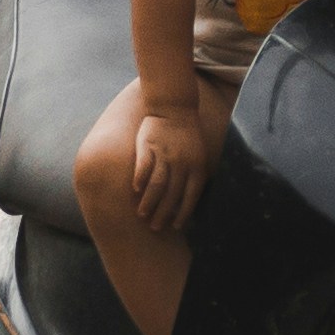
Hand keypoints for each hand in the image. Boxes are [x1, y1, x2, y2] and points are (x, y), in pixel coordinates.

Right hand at [127, 92, 213, 233]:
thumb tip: (188, 203)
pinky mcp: (149, 145)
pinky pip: (143, 166)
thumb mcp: (199, 155)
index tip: (175, 227)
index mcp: (196, 167)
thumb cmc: (188, 136)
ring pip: (157, 184)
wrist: (175, 108)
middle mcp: (182, 163)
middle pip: (171, 194)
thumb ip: (194, 176)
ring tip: (143, 214)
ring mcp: (164, 154)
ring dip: (149, 202)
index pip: (190, 197)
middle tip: (155, 227)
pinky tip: (136, 191)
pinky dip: (139, 180)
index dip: (182, 214)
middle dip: (163, 214)